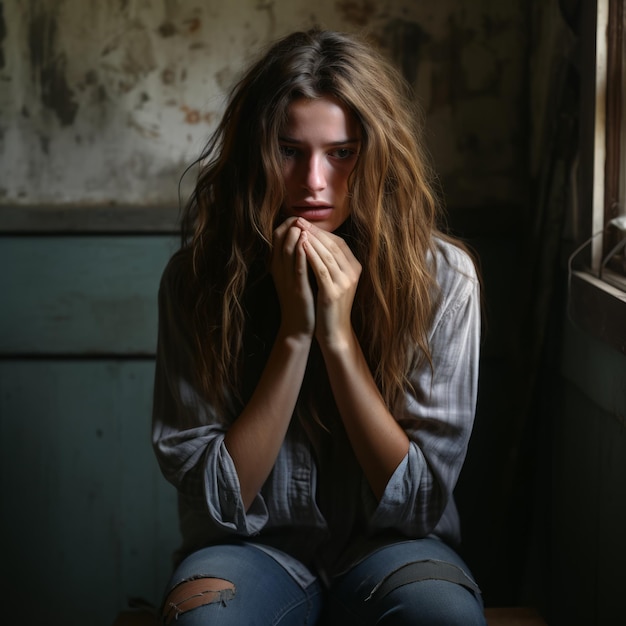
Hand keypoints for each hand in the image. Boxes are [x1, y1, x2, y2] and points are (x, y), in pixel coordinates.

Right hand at [270, 217, 315, 339]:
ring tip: (300, 224)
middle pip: (279, 240)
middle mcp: (279, 270)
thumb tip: (306, 238)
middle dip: (289, 226)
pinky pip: (297, 267)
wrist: (298, 327)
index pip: (277, 237)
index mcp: (278, 266)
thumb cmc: (301, 301)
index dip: (286, 224)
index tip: (297, 217)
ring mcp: (287, 279)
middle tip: (298, 216)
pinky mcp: (297, 288)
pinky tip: (305, 243)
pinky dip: (300, 253)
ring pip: (286, 251)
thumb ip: (297, 259)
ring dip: (293, 236)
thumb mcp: (295, 277)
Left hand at [296, 218, 361, 349]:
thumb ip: (331, 263)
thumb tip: (317, 241)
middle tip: (300, 220)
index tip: (307, 222)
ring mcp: (344, 283)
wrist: (334, 332)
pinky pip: (321, 269)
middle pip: (333, 246)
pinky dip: (310, 255)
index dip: (322, 231)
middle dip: (315, 231)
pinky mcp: (333, 292)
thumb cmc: (330, 306)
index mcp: (354, 268)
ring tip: (299, 228)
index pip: (338, 243)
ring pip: (327, 255)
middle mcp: (352, 273)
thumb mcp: (335, 281)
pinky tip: (301, 246)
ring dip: (312, 240)